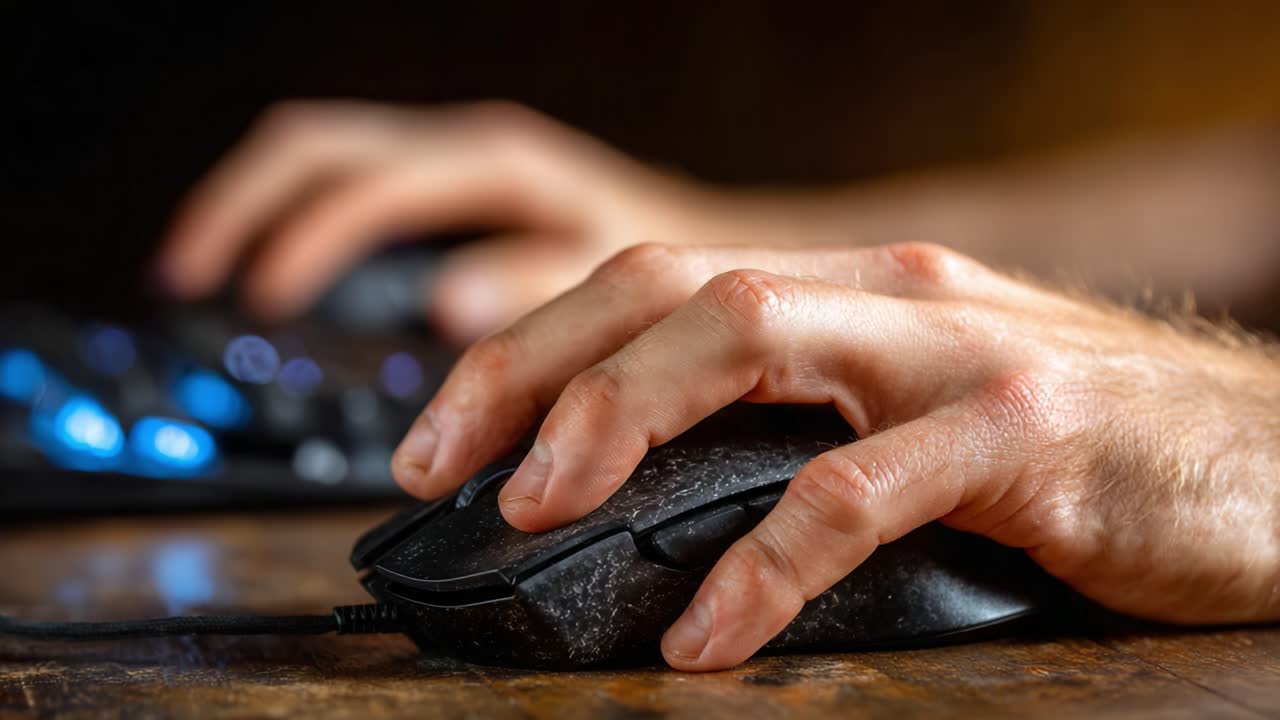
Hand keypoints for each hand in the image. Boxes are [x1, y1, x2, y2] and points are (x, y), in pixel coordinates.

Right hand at [156, 100, 830, 342]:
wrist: (712, 250)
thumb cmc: (674, 266)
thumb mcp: (614, 277)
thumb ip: (534, 285)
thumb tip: (451, 305)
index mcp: (498, 168)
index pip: (364, 179)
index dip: (300, 233)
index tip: (263, 297)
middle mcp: (468, 153)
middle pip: (318, 149)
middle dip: (243, 204)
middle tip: (188, 274)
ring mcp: (458, 171)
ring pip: (329, 161)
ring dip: (263, 209)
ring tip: (210, 272)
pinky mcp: (457, 200)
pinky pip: (358, 192)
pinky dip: (308, 226)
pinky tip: (290, 276)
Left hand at [390, 241, 1279, 669]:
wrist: (1263, 457)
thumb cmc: (1072, 445)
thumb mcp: (913, 414)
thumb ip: (797, 429)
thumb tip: (644, 502)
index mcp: (852, 289)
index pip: (652, 281)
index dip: (533, 348)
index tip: (448, 434)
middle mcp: (891, 294)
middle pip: (671, 289)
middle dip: (538, 370)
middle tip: (448, 466)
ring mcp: (957, 354)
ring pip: (748, 336)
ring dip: (620, 418)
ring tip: (539, 510)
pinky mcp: (1024, 436)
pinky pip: (859, 489)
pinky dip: (764, 561)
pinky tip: (707, 633)